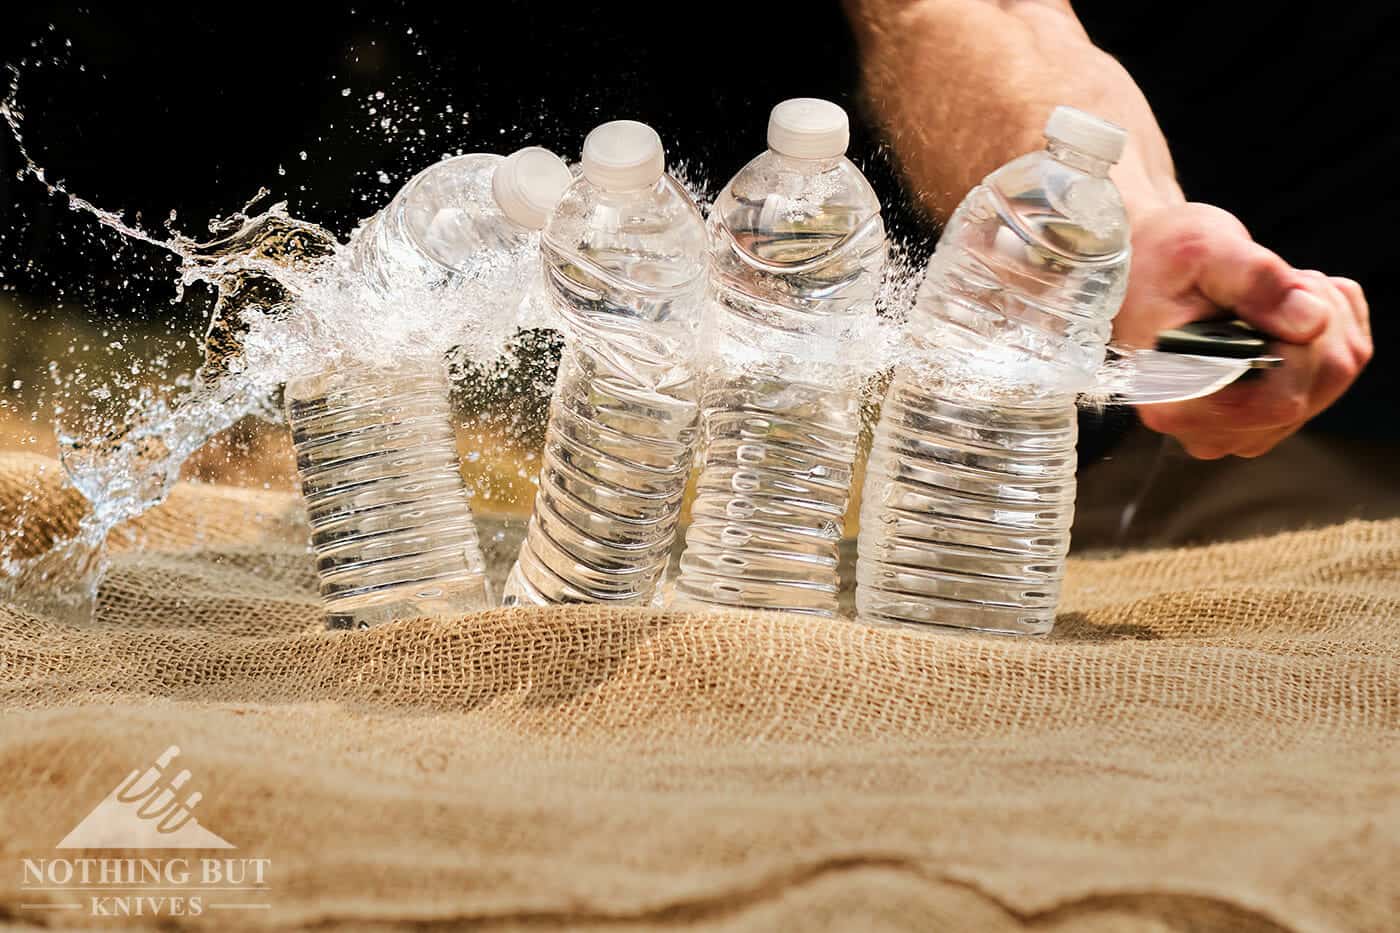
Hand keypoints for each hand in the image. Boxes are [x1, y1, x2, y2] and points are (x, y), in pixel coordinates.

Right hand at [1115, 203, 1371, 458]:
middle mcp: (1203, 430)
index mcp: (1178, 399)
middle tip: (1281, 281)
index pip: (1280, 398)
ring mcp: (1232, 431)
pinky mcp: (1256, 420)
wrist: (1139, 270)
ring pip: (1327, 384)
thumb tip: (1313, 320)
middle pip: (1310, 392)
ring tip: (1275, 294)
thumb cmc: (1158, 259)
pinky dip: (1326, 336)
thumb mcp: (1203, 250)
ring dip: (1326, 326)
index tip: (1287, 289)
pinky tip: (1287, 311)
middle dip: (1321, 324)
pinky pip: (1327, 382)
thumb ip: (1257, 281)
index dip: (1303, 344)